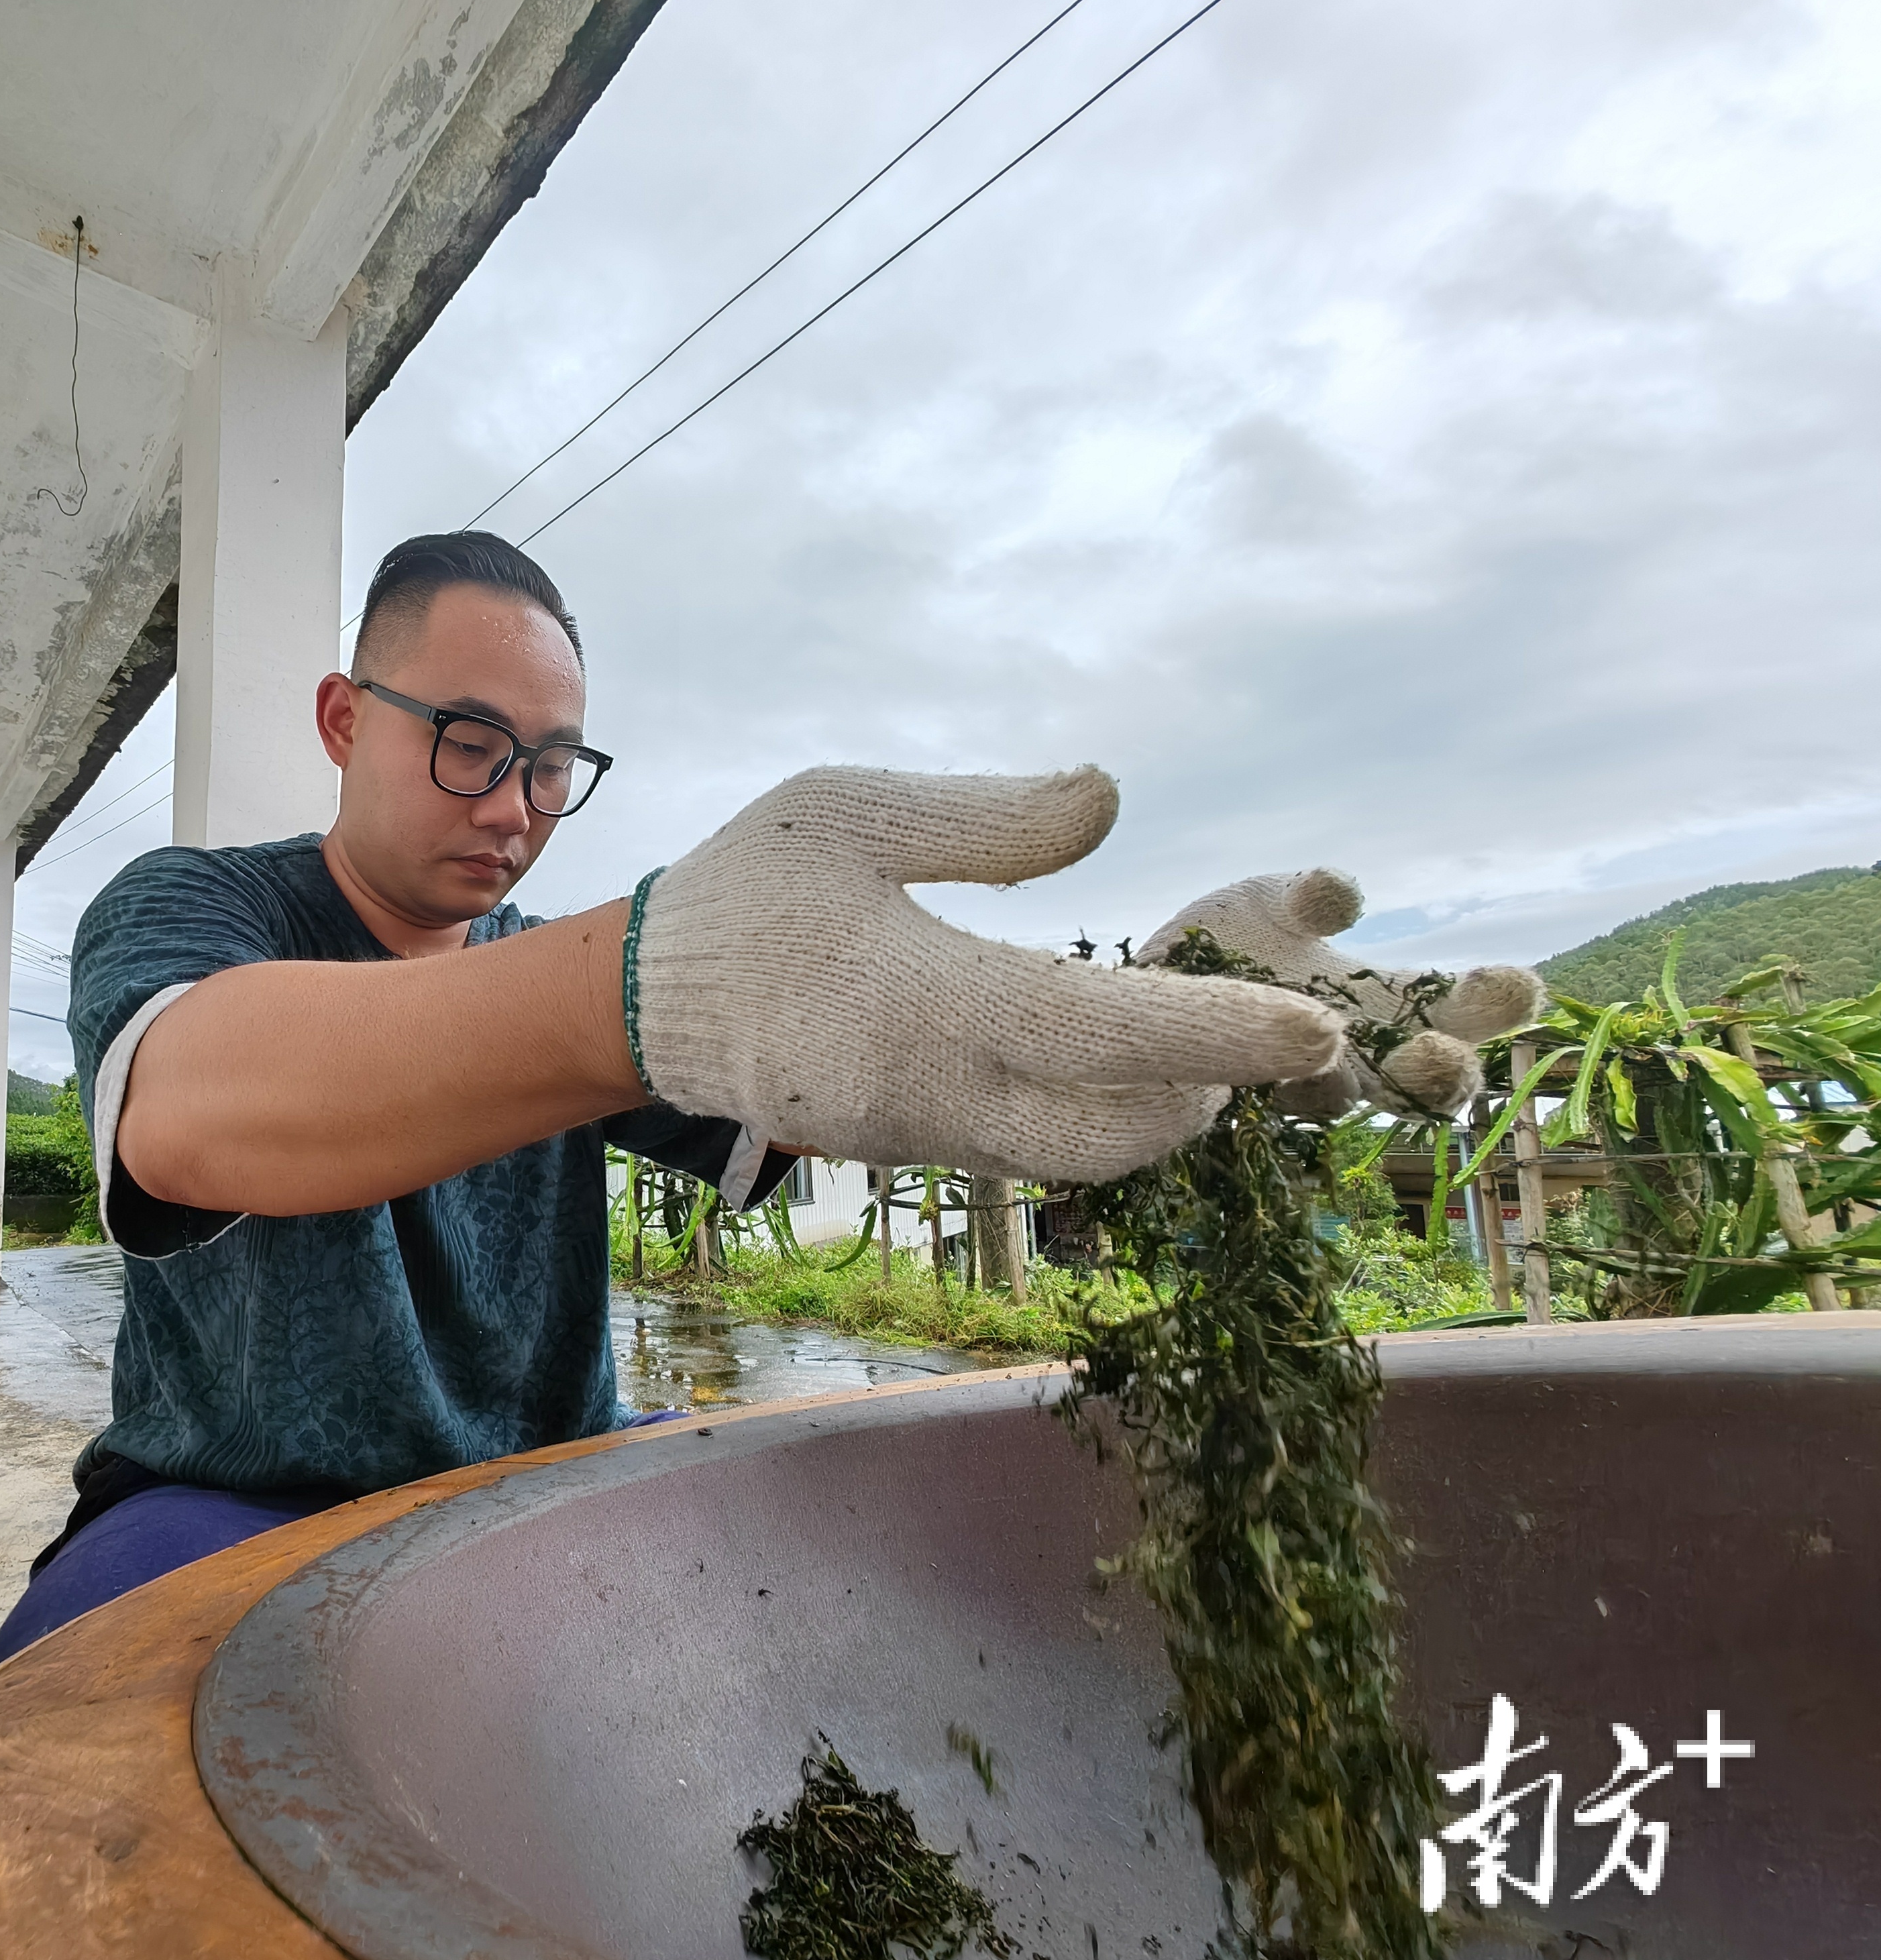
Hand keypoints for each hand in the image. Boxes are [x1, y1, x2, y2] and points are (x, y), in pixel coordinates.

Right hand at [624, 766, 1345, 1180]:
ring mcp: (927, 1136)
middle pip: (1115, 1136)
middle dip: (1206, 1093)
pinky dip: (1097, 1112)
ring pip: (1081, 1157)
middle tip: (1255, 1029)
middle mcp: (932, 1091)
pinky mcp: (920, 1150)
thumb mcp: (847, 810)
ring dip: (1158, 1109)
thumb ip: (983, 816)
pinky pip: (1034, 1149)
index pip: (1095, 1031)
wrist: (645, 1002)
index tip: (1314, 1029)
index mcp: (919, 998)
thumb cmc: (749, 886)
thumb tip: (1109, 802)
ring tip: (1197, 1036)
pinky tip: (1115, 1053)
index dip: (1213, 1033)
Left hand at [1143, 870, 1542, 1118]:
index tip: (1517, 983)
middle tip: (1440, 1056)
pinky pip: (1247, 1091)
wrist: (1151, 982)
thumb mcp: (1270, 904)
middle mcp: (1358, 1057)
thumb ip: (1306, 897)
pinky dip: (1250, 1076)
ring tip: (1336, 1052)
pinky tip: (1245, 1059)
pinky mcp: (1230, 1093)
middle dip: (1440, 1074)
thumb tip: (1337, 895)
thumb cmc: (1239, 938)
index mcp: (1389, 1005)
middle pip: (1422, 1082)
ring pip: (1334, 1099)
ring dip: (1341, 1080)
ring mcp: (1293, 1082)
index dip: (1499, 1005)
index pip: (1463, 1015)